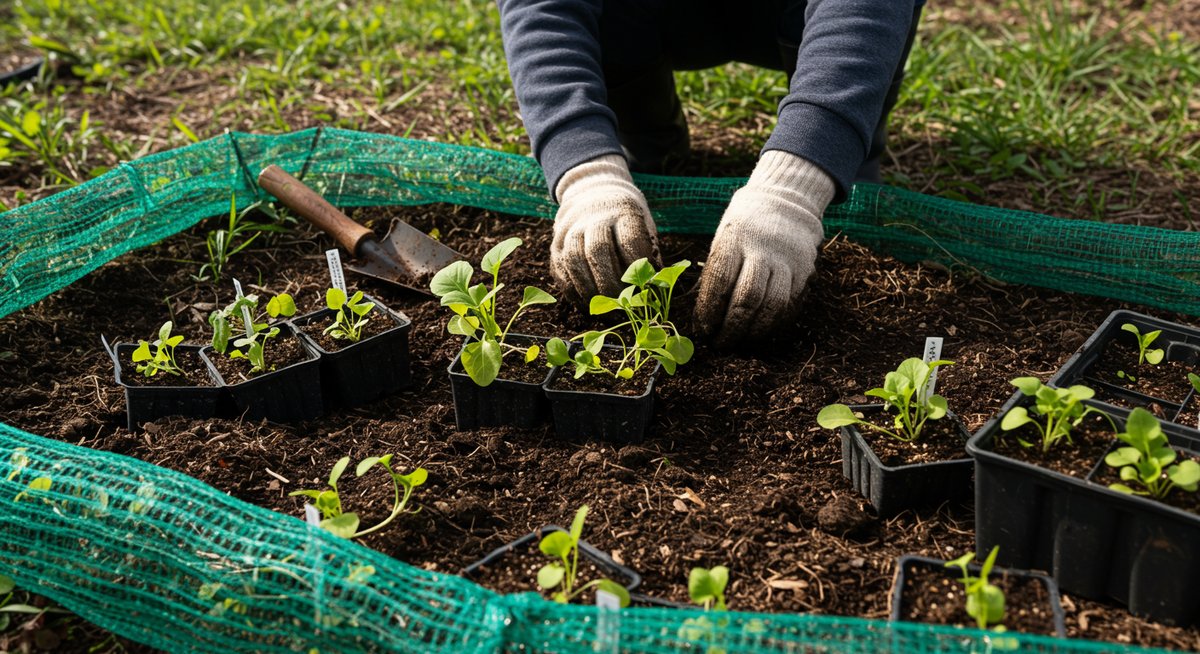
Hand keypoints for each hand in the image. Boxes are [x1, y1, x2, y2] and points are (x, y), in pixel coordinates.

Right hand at [551, 155, 659, 299]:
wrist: (594, 194)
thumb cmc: (627, 220)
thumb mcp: (644, 226)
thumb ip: (649, 257)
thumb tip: (652, 293)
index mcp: (623, 210)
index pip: (629, 241)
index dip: (637, 269)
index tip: (643, 288)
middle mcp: (593, 216)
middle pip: (597, 251)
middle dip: (610, 283)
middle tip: (621, 304)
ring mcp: (570, 229)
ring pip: (573, 260)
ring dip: (588, 289)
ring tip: (603, 307)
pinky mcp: (556, 243)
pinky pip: (560, 270)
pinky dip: (572, 291)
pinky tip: (586, 304)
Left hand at [695, 150, 833, 345]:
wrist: (787, 201)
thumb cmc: (743, 227)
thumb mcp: (722, 239)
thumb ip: (714, 274)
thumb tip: (700, 319)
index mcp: (734, 238)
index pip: (719, 282)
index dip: (709, 312)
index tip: (702, 331)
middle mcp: (762, 249)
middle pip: (747, 299)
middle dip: (731, 329)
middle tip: (720, 345)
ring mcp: (786, 260)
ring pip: (772, 306)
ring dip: (754, 332)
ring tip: (740, 342)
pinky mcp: (804, 270)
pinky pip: (789, 305)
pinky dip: (774, 324)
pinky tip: (760, 331)